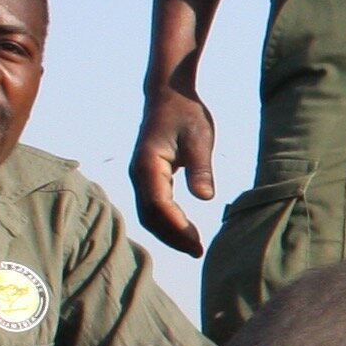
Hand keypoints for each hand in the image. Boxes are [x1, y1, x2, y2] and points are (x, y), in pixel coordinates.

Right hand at [132, 85, 217, 254]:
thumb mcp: (200, 138)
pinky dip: (167, 220)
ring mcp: (140, 176)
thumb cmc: (186, 114)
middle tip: (198, 251)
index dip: (177, 227)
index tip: (196, 243)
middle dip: (172, 236)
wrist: (168, 95)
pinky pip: (152, 205)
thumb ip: (201, 168)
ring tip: (194, 245)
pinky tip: (185, 228)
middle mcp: (138, 174)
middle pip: (150, 216)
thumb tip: (206, 198)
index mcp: (148, 165)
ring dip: (169, 232)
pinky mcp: (147, 176)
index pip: (159, 205)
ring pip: (149, 214)